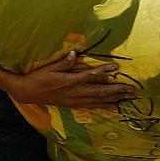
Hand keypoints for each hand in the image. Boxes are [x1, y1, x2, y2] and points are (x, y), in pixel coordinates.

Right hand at [7, 51, 134, 108]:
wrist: (28, 93)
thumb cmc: (38, 78)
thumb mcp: (49, 68)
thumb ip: (63, 62)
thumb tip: (75, 53)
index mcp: (69, 81)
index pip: (90, 75)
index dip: (104, 71)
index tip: (117, 67)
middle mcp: (74, 92)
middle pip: (99, 91)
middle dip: (116, 90)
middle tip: (131, 89)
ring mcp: (74, 100)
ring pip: (98, 100)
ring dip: (114, 99)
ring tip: (127, 97)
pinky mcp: (73, 105)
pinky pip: (91, 106)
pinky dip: (103, 106)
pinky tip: (113, 106)